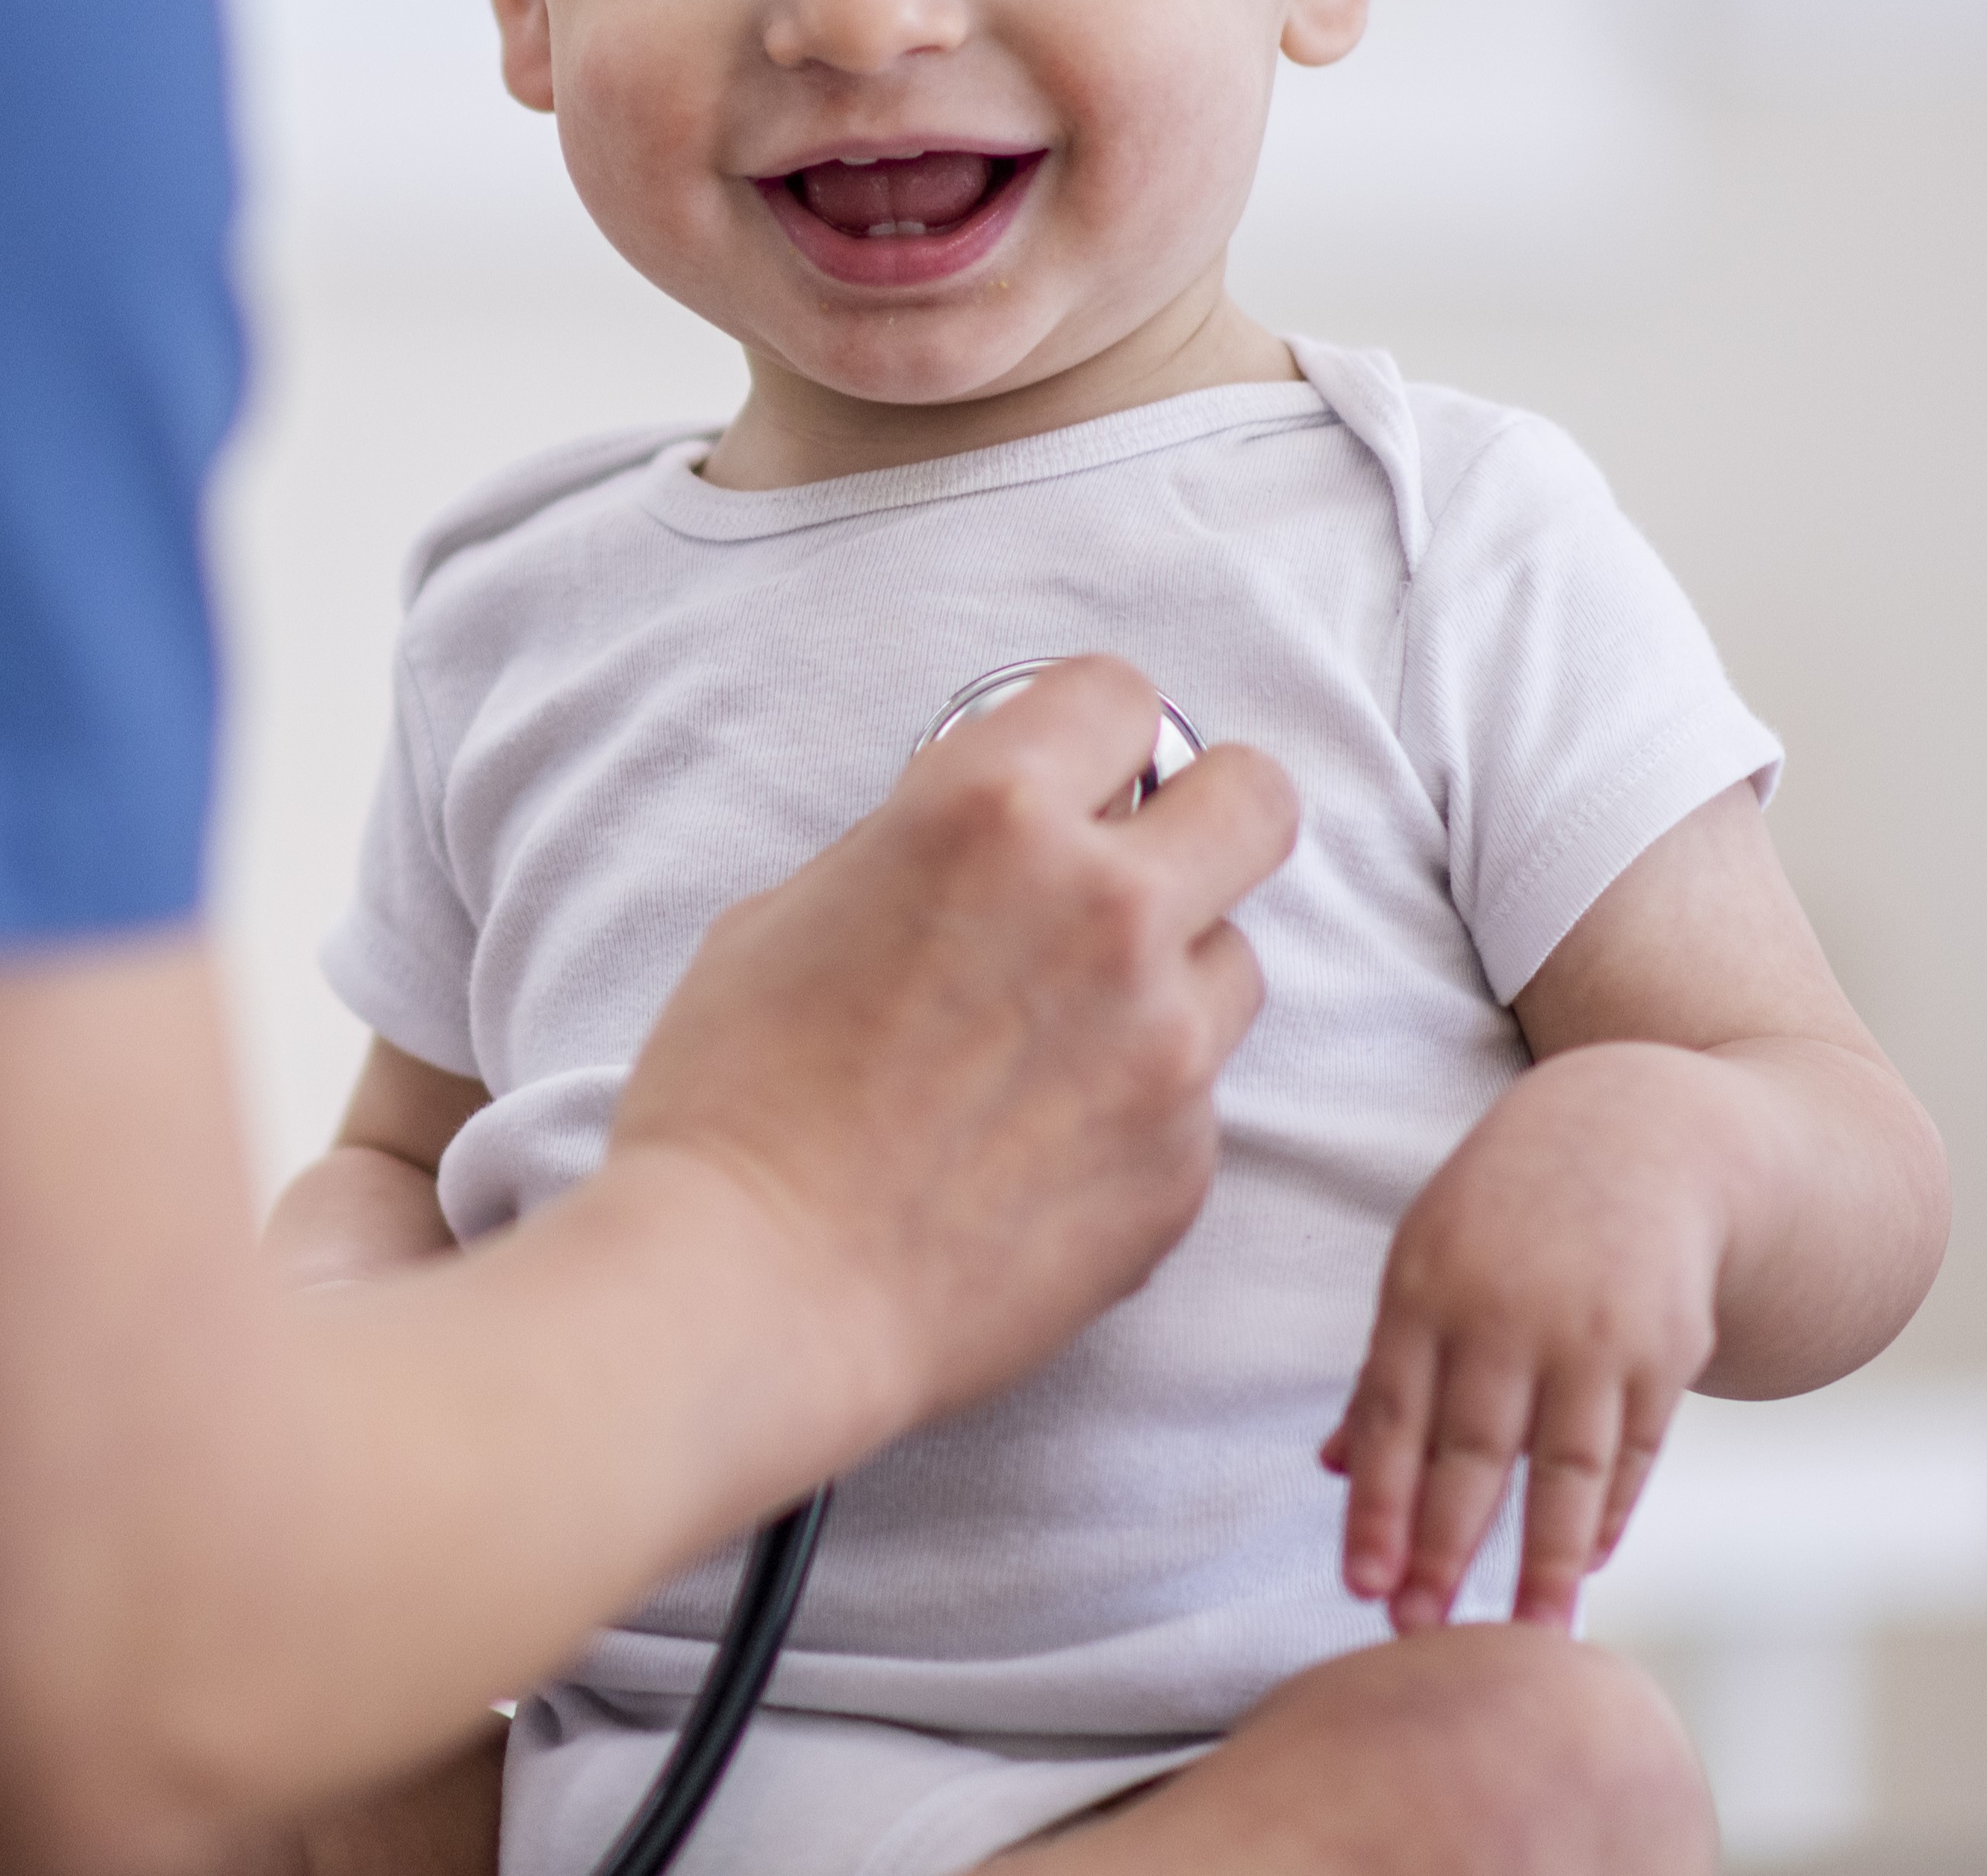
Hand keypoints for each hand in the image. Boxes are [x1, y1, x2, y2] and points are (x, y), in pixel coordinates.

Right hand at [607, 656, 1292, 1434]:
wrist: (752, 1288)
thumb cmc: (731, 1099)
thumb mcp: (785, 913)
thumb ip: (911, 853)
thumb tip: (980, 842)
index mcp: (988, 815)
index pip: (1121, 696)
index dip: (1093, 737)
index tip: (1071, 778)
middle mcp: (1104, 911)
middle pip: (1255, 800)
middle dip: (1200, 818)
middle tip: (1131, 872)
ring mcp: (1164, 1046)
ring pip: (1235, 960)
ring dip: (1169, 980)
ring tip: (1056, 1045)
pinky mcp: (1183, 1166)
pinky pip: (1198, 1099)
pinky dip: (1136, 1109)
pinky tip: (1033, 1151)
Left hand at [1322, 1044, 1733, 1630]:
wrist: (1642, 1132)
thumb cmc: (1506, 1209)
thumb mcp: (1427, 1256)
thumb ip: (1388, 1367)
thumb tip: (1329, 1467)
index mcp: (1426, 1288)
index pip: (1391, 1419)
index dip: (1376, 1507)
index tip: (1359, 1587)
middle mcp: (1508, 1314)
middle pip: (1472, 1453)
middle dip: (1443, 1549)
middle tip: (1417, 1633)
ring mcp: (1594, 1333)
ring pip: (1564, 1468)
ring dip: (1544, 1560)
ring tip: (1526, 1638)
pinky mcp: (1667, 1348)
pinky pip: (1635, 1451)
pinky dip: (1611, 1512)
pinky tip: (1588, 1564)